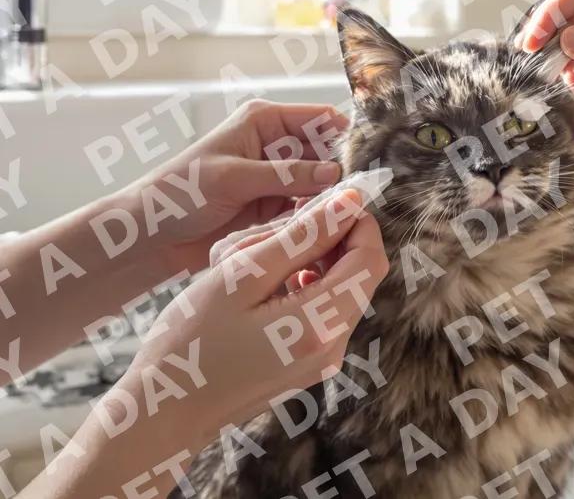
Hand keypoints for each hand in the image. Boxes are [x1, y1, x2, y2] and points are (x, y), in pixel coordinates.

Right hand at [18, 189, 389, 498]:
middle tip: (278, 230)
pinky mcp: (310, 365)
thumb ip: (303, 236)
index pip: (371, 258)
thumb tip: (349, 201)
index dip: (355, 222)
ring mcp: (324, 361)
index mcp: (320, 324)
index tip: (322, 202)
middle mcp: (334, 348)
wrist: (164, 411)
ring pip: (341, 289)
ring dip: (314, 262)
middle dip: (330, 240)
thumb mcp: (243, 273)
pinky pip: (325, 311)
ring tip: (260, 257)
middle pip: (360, 274)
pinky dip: (305, 286)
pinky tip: (264, 284)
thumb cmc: (191, 338)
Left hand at [126, 99, 348, 273]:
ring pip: (321, 180)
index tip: (366, 158)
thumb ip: (285, 175)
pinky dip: (318, 213)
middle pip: (325, 149)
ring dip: (332, 194)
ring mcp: (278, 176)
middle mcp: (275, 144)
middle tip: (361, 191)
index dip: (343, 133)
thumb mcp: (233, 177)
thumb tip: (334, 174)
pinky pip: (308, 205)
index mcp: (263, 121)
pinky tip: (327, 224)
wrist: (153, 235)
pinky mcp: (276, 205)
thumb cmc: (180, 192)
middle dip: (342, 167)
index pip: (317, 117)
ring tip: (348, 210)